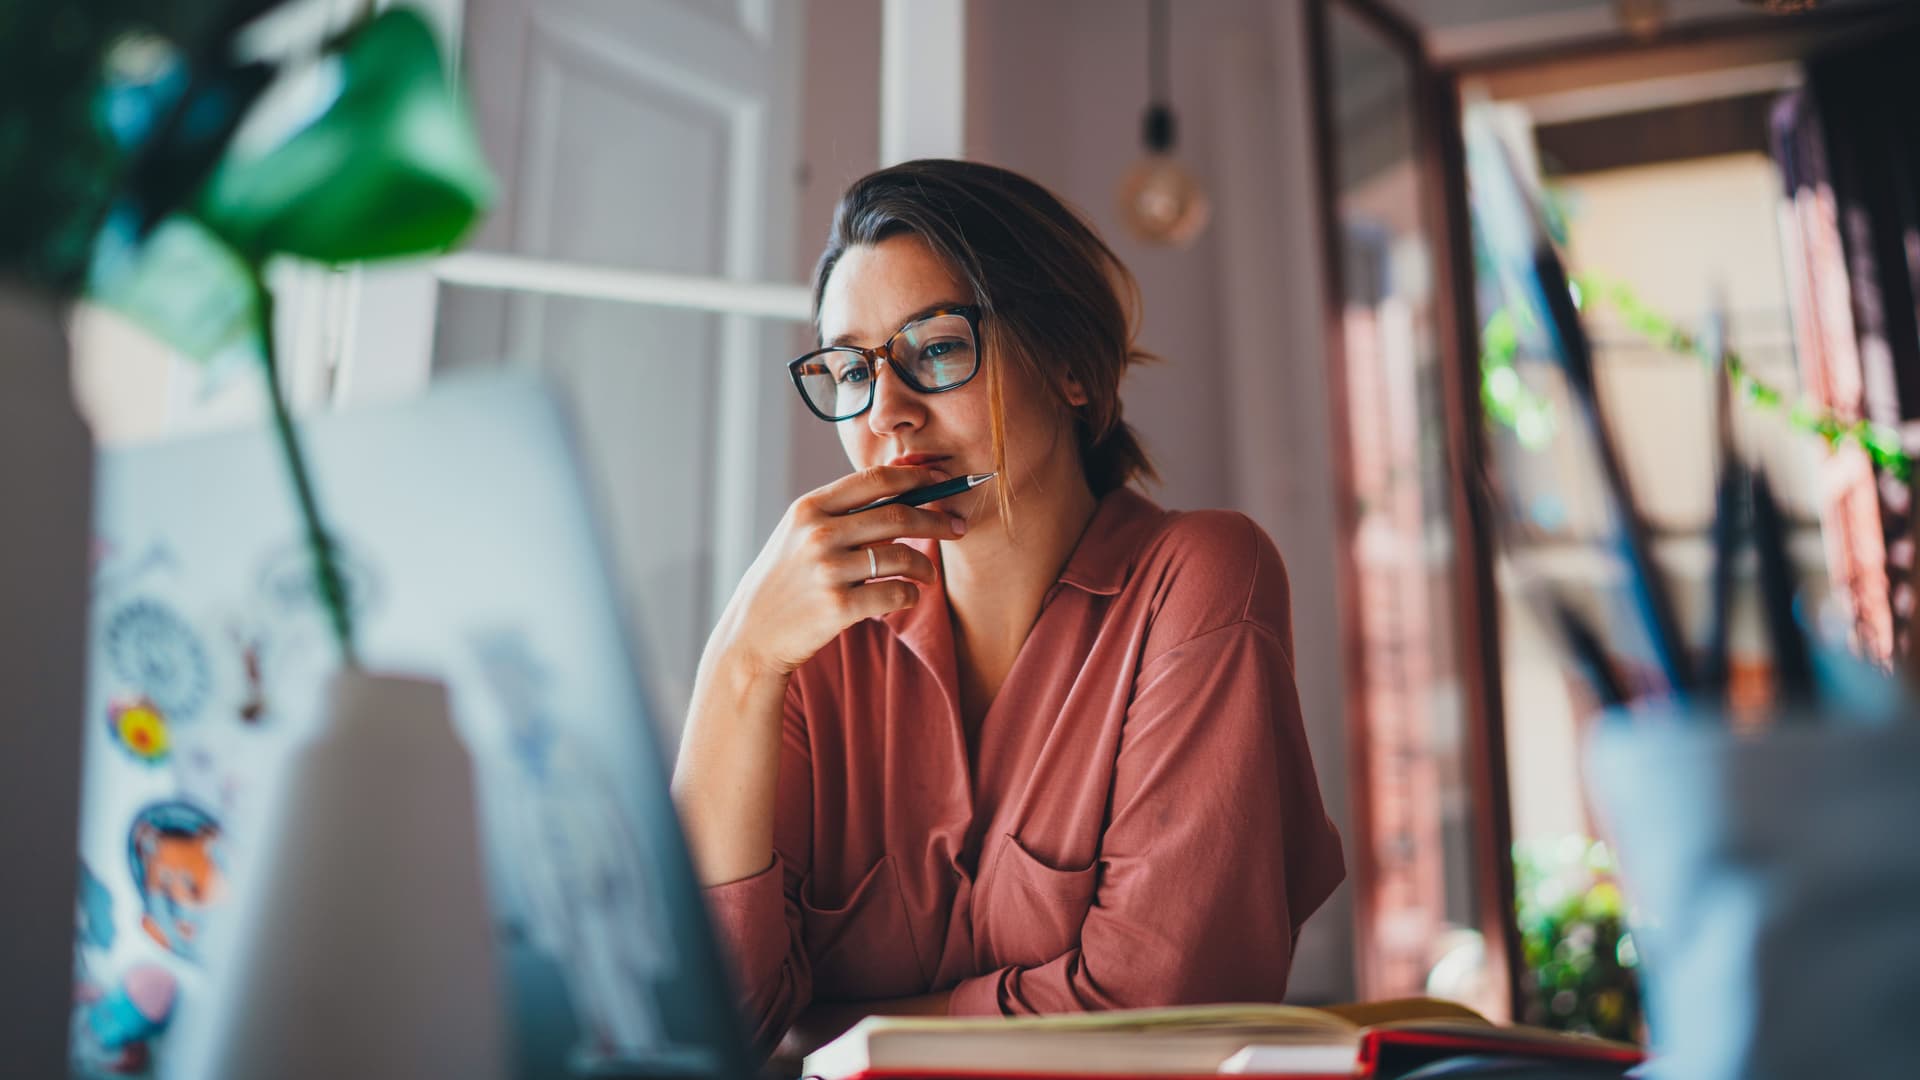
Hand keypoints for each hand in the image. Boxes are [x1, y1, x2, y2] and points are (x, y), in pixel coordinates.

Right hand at [712, 466, 966, 677]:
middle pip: (898, 515)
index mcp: (809, 508)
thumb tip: (901, 484)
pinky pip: (896, 594)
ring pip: (902, 557)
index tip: (942, 479)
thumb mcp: (799, 534)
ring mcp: (828, 570)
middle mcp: (818, 534)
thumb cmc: (785, 581)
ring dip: (926, 566)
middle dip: (937, 520)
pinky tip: (907, 596)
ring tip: (929, 574)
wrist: (752, 635)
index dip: (916, 476)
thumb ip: (840, 511)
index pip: (874, 479)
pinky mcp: (838, 607)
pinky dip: (911, 595)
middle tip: (958, 527)